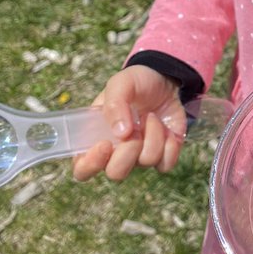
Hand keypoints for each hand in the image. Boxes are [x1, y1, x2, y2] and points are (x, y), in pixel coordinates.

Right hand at [72, 64, 185, 181]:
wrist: (165, 80)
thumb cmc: (136, 83)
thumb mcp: (121, 83)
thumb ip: (114, 104)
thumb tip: (120, 133)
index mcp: (96, 139)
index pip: (82, 169)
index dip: (90, 164)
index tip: (104, 144)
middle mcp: (117, 153)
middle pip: (116, 173)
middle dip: (128, 152)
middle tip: (134, 129)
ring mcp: (140, 156)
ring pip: (146, 161)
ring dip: (152, 135)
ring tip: (150, 116)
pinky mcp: (163, 156)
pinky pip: (166, 163)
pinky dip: (169, 144)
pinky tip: (166, 128)